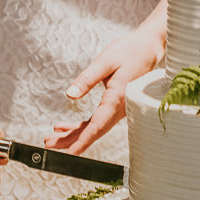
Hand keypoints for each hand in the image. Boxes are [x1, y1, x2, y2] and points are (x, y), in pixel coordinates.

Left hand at [50, 22, 163, 154]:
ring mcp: (119, 109)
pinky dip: (82, 126)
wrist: (149, 47)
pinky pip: (98, 121)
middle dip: (71, 140)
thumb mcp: (105, 61)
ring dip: (74, 134)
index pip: (97, 125)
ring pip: (94, 128)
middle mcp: (120, 108)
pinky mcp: (116, 105)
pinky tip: (66, 126)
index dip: (83, 140)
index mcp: (118, 98)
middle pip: (93, 130)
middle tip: (49, 143)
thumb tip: (70, 94)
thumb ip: (87, 79)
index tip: (70, 152)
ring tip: (53, 137)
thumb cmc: (130, 51)